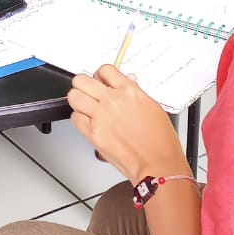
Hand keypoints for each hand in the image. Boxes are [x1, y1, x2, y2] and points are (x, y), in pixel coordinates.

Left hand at [68, 65, 187, 183]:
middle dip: (84, 85)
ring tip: (86, 107)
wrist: (157, 165)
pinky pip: (74, 118)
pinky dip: (79, 119)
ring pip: (73, 96)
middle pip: (82, 80)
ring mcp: (100, 116)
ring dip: (78, 100)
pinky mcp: (93, 133)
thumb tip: (126, 81)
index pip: (105, 69)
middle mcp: (112, 101)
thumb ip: (135, 91)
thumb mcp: (153, 107)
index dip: (101, 75)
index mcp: (129, 91)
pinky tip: (88, 122)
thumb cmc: (160, 141)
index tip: (101, 81)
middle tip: (89, 92)